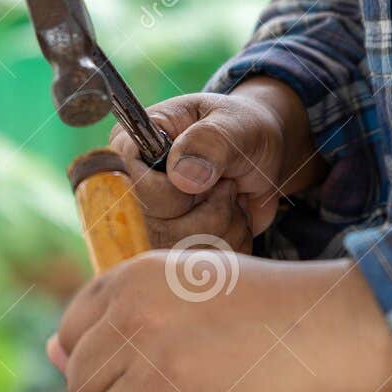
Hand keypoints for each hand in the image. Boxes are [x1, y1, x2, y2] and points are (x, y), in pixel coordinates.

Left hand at [48, 253, 391, 391]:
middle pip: (80, 390)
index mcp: (134, 281)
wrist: (337, 328)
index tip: (142, 363)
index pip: (70, 337)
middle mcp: (141, 326)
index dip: (102, 361)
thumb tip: (49, 353)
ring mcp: (166, 379)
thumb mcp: (185, 288)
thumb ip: (117, 317)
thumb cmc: (264, 310)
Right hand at [108, 78, 321, 251]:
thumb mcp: (234, 125)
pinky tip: (235, 216)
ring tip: (233, 196)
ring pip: (180, 252)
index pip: (126, 188)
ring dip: (225, 226)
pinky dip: (232, 243)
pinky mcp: (175, 248)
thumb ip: (208, 143)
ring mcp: (153, 223)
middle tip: (227, 183)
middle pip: (154, 229)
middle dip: (208, 212)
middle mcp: (134, 190)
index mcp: (132, 148)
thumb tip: (183, 177)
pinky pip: (200, 266)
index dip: (169, 194)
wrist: (266, 154)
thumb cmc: (243, 130)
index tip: (206, 178)